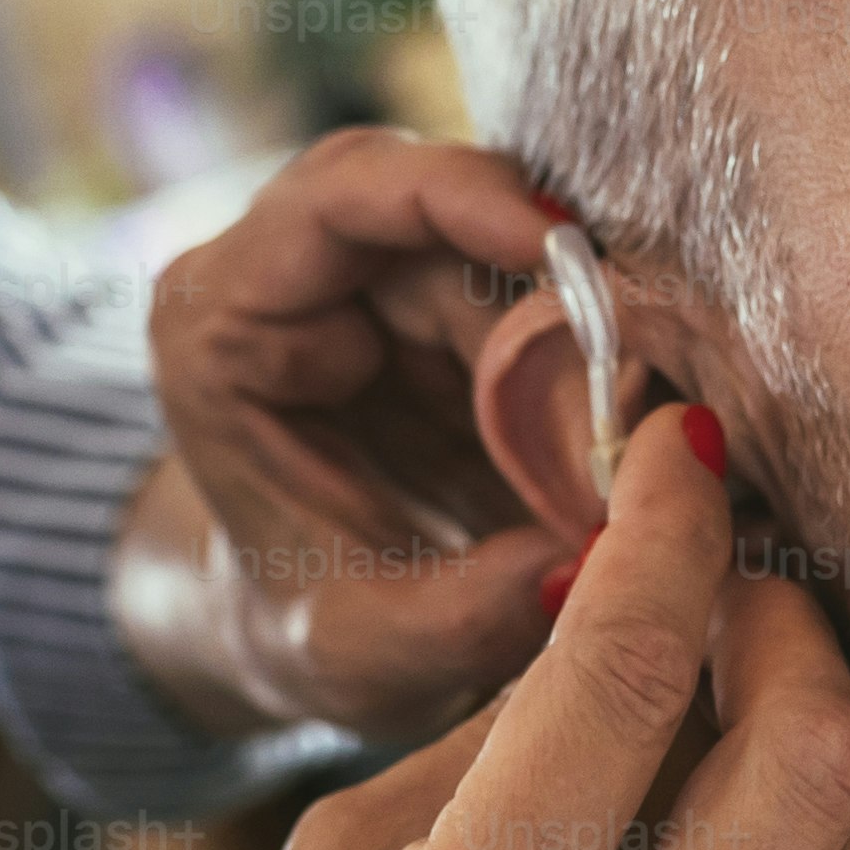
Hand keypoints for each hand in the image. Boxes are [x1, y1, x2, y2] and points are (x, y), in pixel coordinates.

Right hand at [63, 401, 849, 849]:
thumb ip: (479, 740)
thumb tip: (601, 599)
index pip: (625, 674)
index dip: (671, 525)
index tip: (680, 447)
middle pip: (812, 746)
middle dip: (782, 622)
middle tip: (723, 590)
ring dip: (841, 736)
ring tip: (752, 705)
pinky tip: (776, 838)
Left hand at [120, 126, 576, 744]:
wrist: (300, 637)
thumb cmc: (301, 637)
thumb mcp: (359, 652)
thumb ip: (459, 617)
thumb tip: (586, 562)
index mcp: (219, 324)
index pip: (336, 198)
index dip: (458, 199)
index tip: (562, 245)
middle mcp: (295, 274)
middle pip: (452, 232)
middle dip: (553, 325)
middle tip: (630, 435)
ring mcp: (381, 283)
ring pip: (512, 261)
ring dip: (584, 352)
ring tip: (627, 459)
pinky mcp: (452, 307)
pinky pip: (544, 298)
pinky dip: (596, 361)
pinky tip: (630, 433)